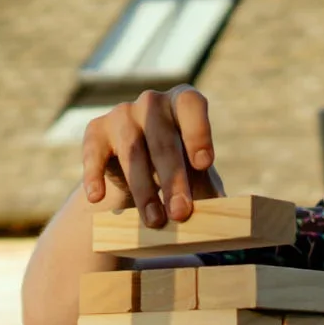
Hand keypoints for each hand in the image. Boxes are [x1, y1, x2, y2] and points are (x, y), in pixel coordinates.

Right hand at [80, 87, 223, 229]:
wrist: (135, 172)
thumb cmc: (177, 170)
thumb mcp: (196, 177)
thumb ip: (208, 188)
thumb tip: (229, 215)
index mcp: (184, 104)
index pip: (192, 104)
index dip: (198, 131)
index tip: (203, 164)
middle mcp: (153, 103)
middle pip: (163, 140)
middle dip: (173, 180)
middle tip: (181, 214)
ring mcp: (122, 113)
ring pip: (132, 151)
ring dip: (143, 190)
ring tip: (155, 222)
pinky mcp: (96, 131)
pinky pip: (94, 153)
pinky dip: (95, 176)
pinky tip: (97, 197)